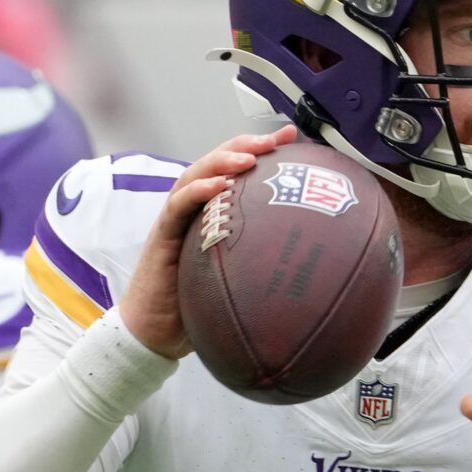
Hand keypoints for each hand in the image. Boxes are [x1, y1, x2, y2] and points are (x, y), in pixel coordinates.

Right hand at [117, 125, 297, 358]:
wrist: (155, 333)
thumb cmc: (197, 308)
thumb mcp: (241, 282)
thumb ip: (266, 266)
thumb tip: (316, 273)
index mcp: (214, 213)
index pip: (237, 171)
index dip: (263, 150)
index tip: (294, 140)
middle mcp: (195, 209)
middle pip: (218, 163)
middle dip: (248, 144)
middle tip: (278, 138)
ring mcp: (177, 219)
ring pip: (196, 175)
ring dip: (222, 161)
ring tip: (249, 156)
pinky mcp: (163, 236)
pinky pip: (178, 207)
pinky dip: (197, 191)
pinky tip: (219, 186)